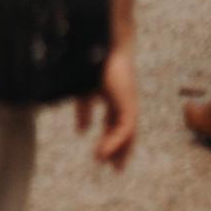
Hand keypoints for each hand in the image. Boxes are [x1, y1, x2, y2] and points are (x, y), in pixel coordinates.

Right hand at [75, 44, 138, 170]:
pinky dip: (116, 141)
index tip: (102, 157)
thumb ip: (84, 110)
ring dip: (118, 149)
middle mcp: (124, 101)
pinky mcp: (129, 103)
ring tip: (108, 163)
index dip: (109, 140)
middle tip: (115, 168)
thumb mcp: (85, 90)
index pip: (115, 124)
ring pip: (129, 133)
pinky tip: (104, 151)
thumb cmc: (94, 61)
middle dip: (119, 149)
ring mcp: (128, 102)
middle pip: (125, 131)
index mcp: (114, 96)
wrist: (103, 42)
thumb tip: (81, 131)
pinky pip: (126, 128)